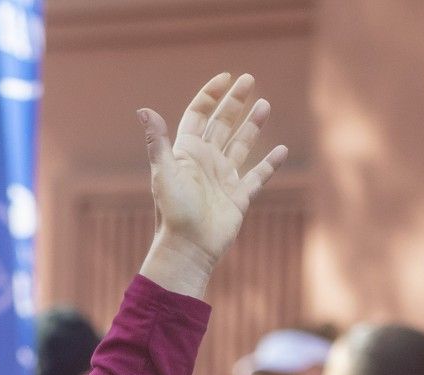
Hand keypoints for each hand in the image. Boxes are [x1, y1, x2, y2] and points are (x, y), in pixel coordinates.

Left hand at [137, 73, 287, 295]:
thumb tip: (143, 110)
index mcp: (186, 154)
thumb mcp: (164, 172)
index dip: (210, 96)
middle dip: (234, 102)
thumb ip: (157, 141)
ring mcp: (222, 179)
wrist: (188, 248)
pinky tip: (280, 151)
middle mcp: (205, 163)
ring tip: (264, 105)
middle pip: (222, 125)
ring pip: (240, 145)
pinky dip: (269, 164)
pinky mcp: (238, 197)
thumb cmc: (174, 212)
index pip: (198, 116)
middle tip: (249, 80)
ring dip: (252, 126)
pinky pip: (257, 176)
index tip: (225, 78)